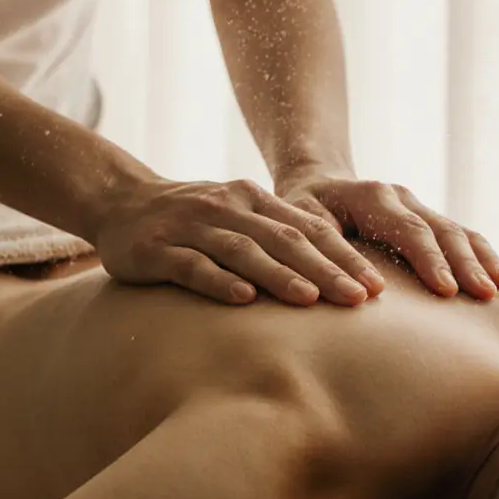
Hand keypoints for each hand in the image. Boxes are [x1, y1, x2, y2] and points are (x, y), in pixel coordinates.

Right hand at [95, 178, 386, 306]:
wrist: (120, 201)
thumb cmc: (194, 219)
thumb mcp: (239, 216)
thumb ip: (280, 235)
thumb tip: (343, 273)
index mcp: (254, 198)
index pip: (309, 229)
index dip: (345, 257)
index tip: (378, 288)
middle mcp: (226, 206)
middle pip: (285, 240)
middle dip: (327, 270)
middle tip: (360, 299)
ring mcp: (189, 226)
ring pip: (243, 250)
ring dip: (280, 276)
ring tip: (311, 300)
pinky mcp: (155, 249)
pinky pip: (191, 266)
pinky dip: (220, 281)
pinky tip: (244, 300)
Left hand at [276, 173, 498, 300]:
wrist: (316, 185)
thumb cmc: (302, 212)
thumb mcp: (298, 223)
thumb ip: (322, 249)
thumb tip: (354, 287)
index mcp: (372, 196)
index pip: (407, 229)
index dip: (428, 260)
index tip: (446, 291)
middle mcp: (401, 197)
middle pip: (442, 229)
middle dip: (464, 263)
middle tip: (483, 295)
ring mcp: (419, 207)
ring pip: (458, 231)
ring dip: (481, 260)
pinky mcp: (428, 221)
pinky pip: (463, 236)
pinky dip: (482, 256)